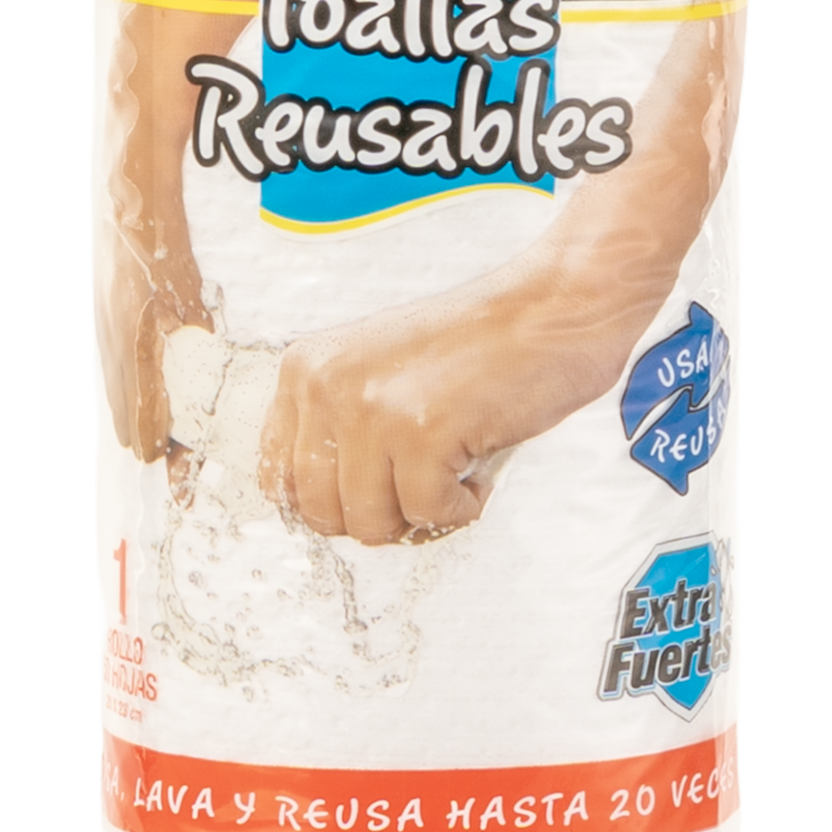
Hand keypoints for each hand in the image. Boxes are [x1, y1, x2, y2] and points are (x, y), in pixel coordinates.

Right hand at [95, 221, 210, 462]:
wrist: (133, 212)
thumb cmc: (165, 249)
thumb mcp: (187, 291)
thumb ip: (194, 326)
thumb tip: (205, 350)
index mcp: (136, 336)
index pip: (141, 398)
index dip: (147, 430)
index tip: (152, 455)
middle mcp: (115, 338)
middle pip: (122, 399)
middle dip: (136, 429)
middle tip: (148, 456)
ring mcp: (105, 328)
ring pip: (114, 383)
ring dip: (127, 410)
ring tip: (135, 438)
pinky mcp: (104, 319)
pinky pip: (112, 364)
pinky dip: (121, 386)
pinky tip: (129, 396)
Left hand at [259, 251, 627, 543]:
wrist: (554, 306)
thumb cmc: (480, 345)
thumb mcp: (380, 372)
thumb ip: (339, 428)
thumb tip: (319, 512)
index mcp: (307, 368)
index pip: (277, 479)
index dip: (331, 502)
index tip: (374, 492)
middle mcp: (326, 385)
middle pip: (320, 514)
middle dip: (379, 515)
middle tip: (424, 483)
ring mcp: (371, 408)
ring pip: (369, 525)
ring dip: (421, 513)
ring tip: (453, 468)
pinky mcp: (421, 431)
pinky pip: (428, 515)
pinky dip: (463, 507)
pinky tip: (479, 465)